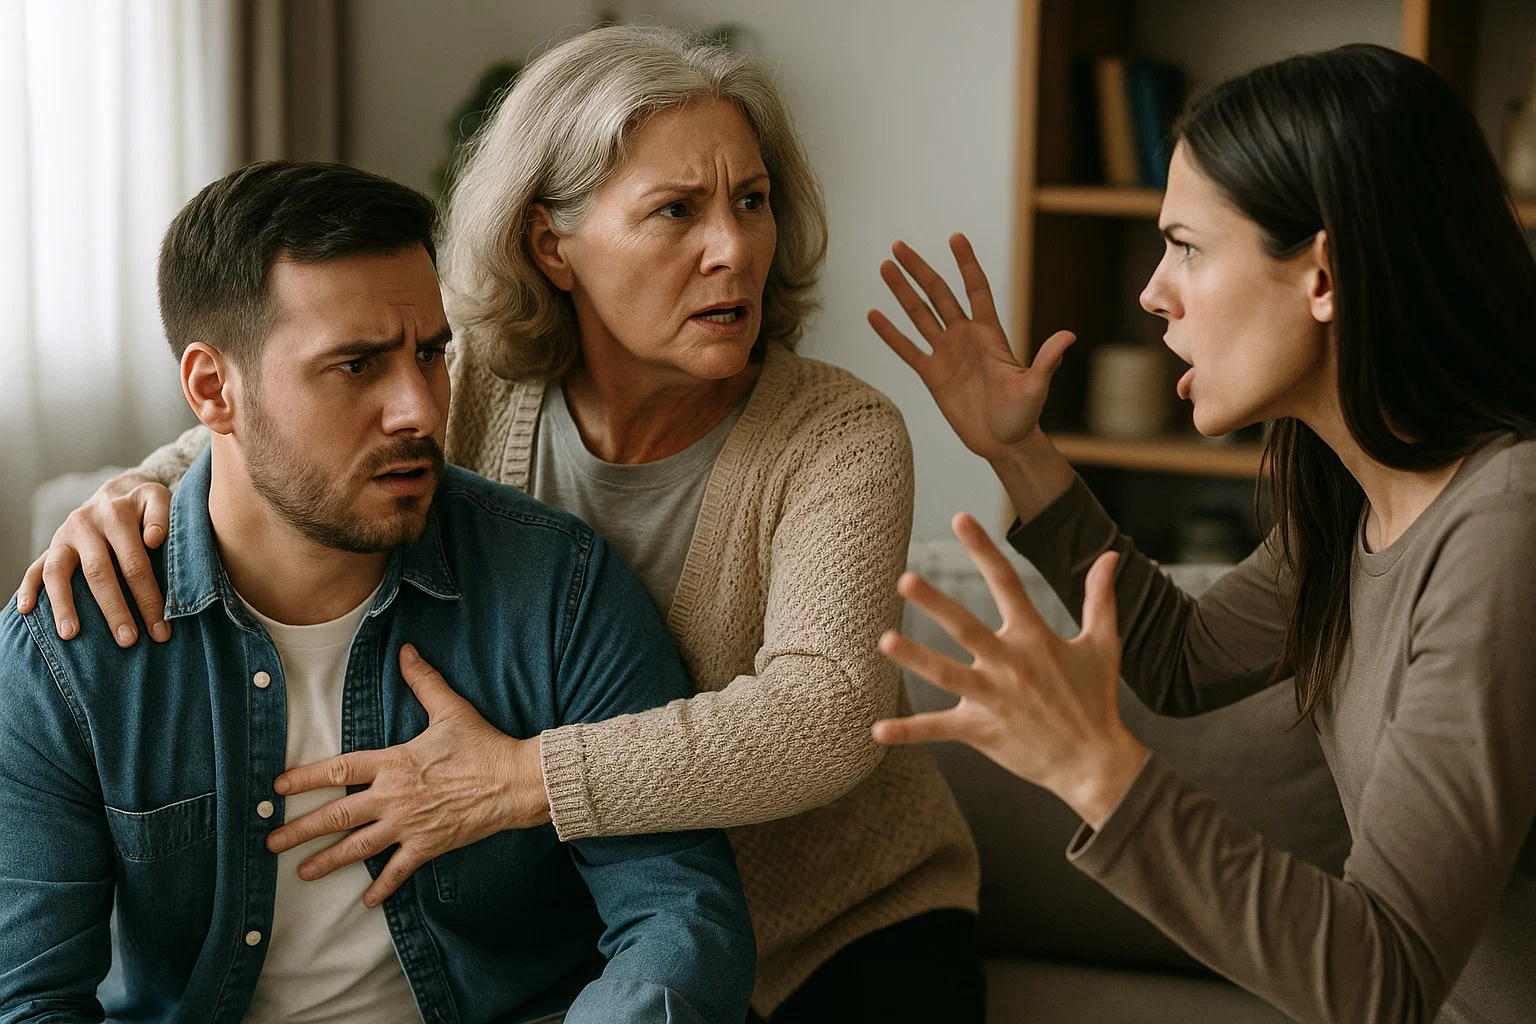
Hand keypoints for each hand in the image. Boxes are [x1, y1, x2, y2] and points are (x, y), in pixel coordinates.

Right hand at [17, 472, 171, 645]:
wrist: (116, 492)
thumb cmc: (144, 506)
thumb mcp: (158, 499)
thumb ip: (161, 516)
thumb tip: (153, 539)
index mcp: (116, 514)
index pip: (134, 563)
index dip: (148, 599)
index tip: (160, 631)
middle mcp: (86, 523)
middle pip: (98, 572)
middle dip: (114, 610)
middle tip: (128, 641)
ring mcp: (64, 535)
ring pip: (58, 571)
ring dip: (63, 605)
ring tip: (71, 635)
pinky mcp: (52, 545)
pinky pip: (34, 568)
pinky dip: (27, 588)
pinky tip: (26, 611)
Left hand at [265, 644, 551, 906]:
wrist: (514, 782)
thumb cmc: (482, 745)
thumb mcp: (451, 709)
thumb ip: (423, 681)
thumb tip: (406, 650)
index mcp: (393, 763)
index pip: (339, 770)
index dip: (305, 778)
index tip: (278, 789)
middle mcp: (393, 797)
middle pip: (337, 815)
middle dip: (300, 830)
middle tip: (271, 841)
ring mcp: (409, 825)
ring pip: (358, 847)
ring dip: (327, 860)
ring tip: (302, 872)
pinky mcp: (428, 846)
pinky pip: (398, 870)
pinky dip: (382, 887)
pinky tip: (366, 901)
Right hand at [867, 233, 1075, 461]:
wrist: (1003, 442)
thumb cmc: (1024, 415)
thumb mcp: (1036, 387)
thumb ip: (1047, 360)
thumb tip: (1069, 336)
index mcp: (990, 334)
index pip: (976, 289)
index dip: (966, 264)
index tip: (954, 237)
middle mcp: (966, 337)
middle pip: (939, 294)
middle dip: (919, 270)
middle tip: (899, 246)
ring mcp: (947, 354)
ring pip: (919, 315)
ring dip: (901, 292)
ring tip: (884, 267)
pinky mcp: (932, 375)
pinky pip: (907, 350)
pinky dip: (890, 333)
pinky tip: (874, 315)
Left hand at [871, 513, 1147, 829]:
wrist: (1096, 763)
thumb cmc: (1096, 700)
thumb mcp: (1104, 644)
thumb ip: (1101, 598)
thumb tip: (1111, 556)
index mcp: (1034, 638)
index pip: (1006, 583)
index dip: (984, 550)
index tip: (960, 518)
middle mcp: (1011, 665)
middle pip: (966, 627)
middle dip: (935, 603)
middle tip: (904, 580)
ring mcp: (995, 699)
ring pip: (947, 675)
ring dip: (915, 658)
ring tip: (885, 640)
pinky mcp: (984, 731)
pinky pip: (940, 729)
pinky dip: (908, 731)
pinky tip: (877, 731)